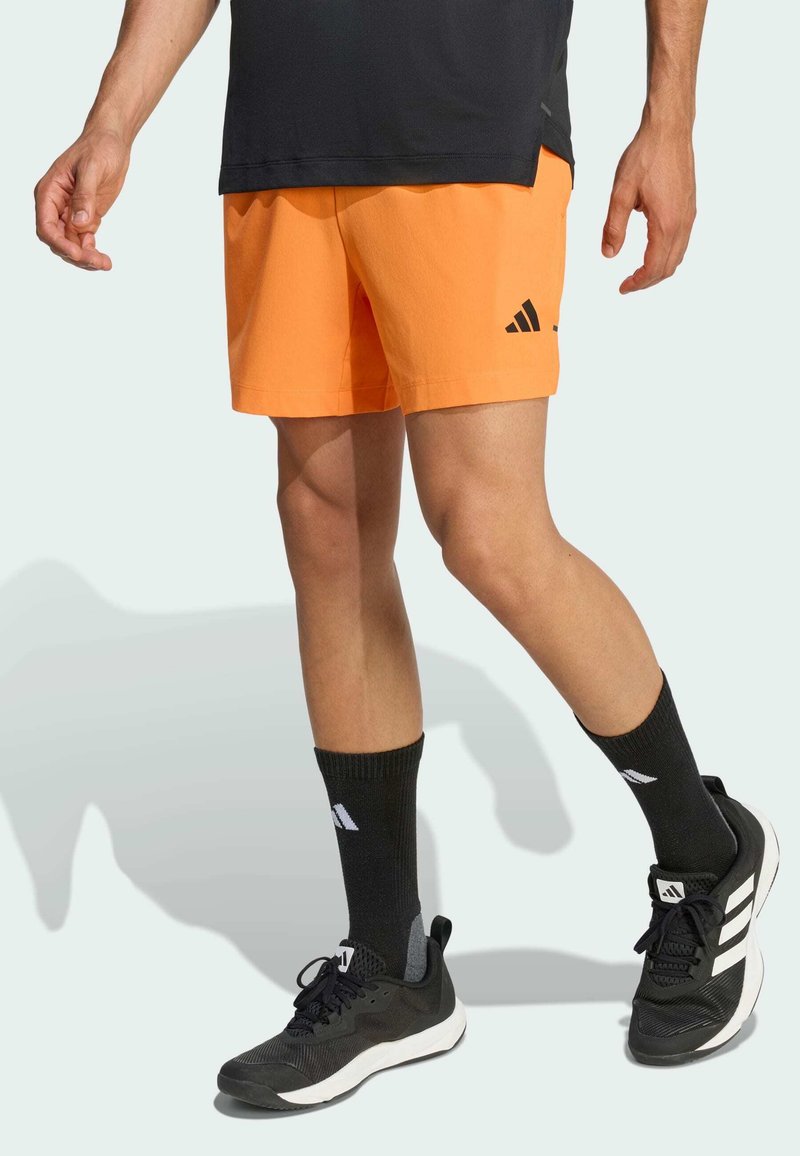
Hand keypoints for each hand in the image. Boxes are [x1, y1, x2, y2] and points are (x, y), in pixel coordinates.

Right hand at [34, 129, 130, 270]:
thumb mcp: (92, 168)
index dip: (59, 243)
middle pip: (58, 239)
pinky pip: (84, 242)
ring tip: (105, 263)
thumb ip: (85, 196)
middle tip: (97, 262)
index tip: (77, 254)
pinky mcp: (86, 218)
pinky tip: (105, 260)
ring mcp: (70, 213)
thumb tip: (79, 223)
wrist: (112, 142)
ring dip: (86, 257)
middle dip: (75, 254)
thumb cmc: (99, 147)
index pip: (45, 225)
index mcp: (49, 191)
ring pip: (71, 244)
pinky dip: (93, 252)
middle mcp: (56, 205)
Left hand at [602, 123, 696, 293]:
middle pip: (668, 267)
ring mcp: (689, 215)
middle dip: (648, 281)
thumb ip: (614, 227)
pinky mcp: (689, 207)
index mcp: (666, 223)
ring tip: (639, 272)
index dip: (637, 282)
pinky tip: (652, 250)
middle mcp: (683, 223)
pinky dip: (667, 255)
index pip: (653, 267)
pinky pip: (682, 242)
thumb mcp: (621, 193)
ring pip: (677, 256)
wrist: (669, 129)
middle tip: (628, 284)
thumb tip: (609, 254)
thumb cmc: (647, 155)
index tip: (622, 287)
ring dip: (659, 269)